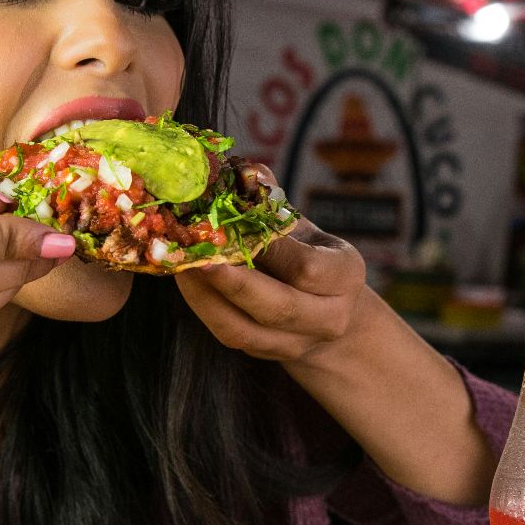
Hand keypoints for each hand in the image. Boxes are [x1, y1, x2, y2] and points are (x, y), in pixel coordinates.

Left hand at [176, 218, 367, 363]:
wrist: (325, 309)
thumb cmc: (307, 251)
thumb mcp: (301, 225)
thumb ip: (271, 202)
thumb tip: (242, 171)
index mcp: (345, 275)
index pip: (307, 270)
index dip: (267, 250)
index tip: (231, 227)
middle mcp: (329, 317)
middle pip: (277, 308)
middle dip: (231, 282)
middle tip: (194, 253)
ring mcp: (297, 343)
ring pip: (244, 329)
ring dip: (205, 297)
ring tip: (180, 265)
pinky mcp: (265, 353)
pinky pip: (229, 336)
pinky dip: (202, 308)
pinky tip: (185, 281)